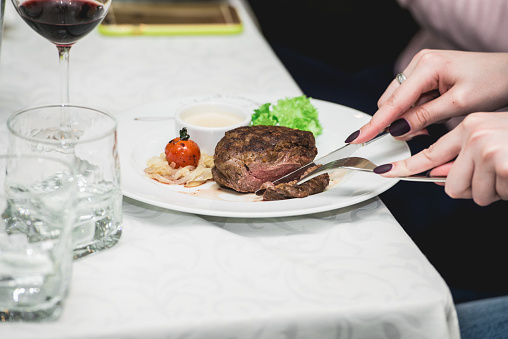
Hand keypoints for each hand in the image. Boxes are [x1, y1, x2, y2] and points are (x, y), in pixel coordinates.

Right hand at [348, 50, 507, 143]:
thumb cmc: (493, 82)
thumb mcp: (459, 105)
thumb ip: (424, 117)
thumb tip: (396, 129)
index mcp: (427, 66)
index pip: (393, 102)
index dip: (375, 124)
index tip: (357, 138)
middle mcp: (420, 64)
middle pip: (392, 101)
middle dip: (398, 122)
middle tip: (421, 134)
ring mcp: (421, 68)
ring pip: (400, 102)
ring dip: (410, 118)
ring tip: (435, 123)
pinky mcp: (425, 75)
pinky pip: (410, 98)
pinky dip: (417, 112)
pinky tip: (434, 115)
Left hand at [375, 112, 507, 205]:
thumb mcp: (494, 148)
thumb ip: (463, 161)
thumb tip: (435, 176)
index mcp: (470, 125)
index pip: (430, 153)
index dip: (404, 167)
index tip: (383, 173)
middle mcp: (474, 131)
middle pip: (449, 184)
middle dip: (471, 190)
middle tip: (496, 178)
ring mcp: (485, 145)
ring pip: (469, 193)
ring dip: (491, 192)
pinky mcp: (499, 162)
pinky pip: (489, 195)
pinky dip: (505, 192)